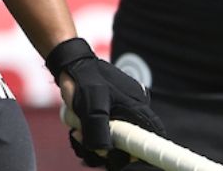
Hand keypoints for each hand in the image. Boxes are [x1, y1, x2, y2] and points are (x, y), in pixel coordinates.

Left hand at [48, 38, 163, 169]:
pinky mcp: (105, 121)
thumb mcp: (92, 105)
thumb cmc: (84, 79)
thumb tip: (103, 151)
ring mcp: (118, 119)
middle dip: (108, 151)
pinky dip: (87, 141)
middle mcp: (131, 115)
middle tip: (88, 142)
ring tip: (76, 132)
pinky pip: (100, 140)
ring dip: (92, 147)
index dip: (142, 151)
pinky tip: (76, 131)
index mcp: (137, 109)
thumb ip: (99, 129)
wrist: (69, 66)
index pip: (153, 136)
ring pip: (111, 146)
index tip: (124, 155)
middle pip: (129, 147)